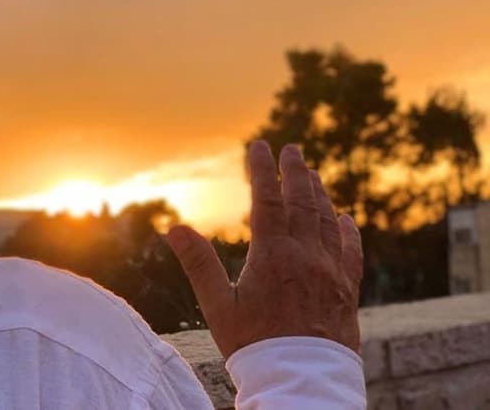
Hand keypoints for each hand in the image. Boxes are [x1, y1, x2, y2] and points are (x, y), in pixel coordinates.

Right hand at [167, 141, 362, 357]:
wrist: (301, 380)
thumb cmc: (253, 345)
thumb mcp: (217, 306)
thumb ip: (198, 263)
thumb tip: (174, 228)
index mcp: (273, 256)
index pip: (268, 200)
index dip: (263, 170)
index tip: (259, 146)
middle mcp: (307, 257)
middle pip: (303, 202)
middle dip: (295, 172)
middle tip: (292, 149)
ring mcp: (331, 272)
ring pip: (327, 221)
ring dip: (319, 194)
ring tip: (313, 174)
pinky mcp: (347, 291)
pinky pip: (351, 251)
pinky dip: (347, 230)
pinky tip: (345, 218)